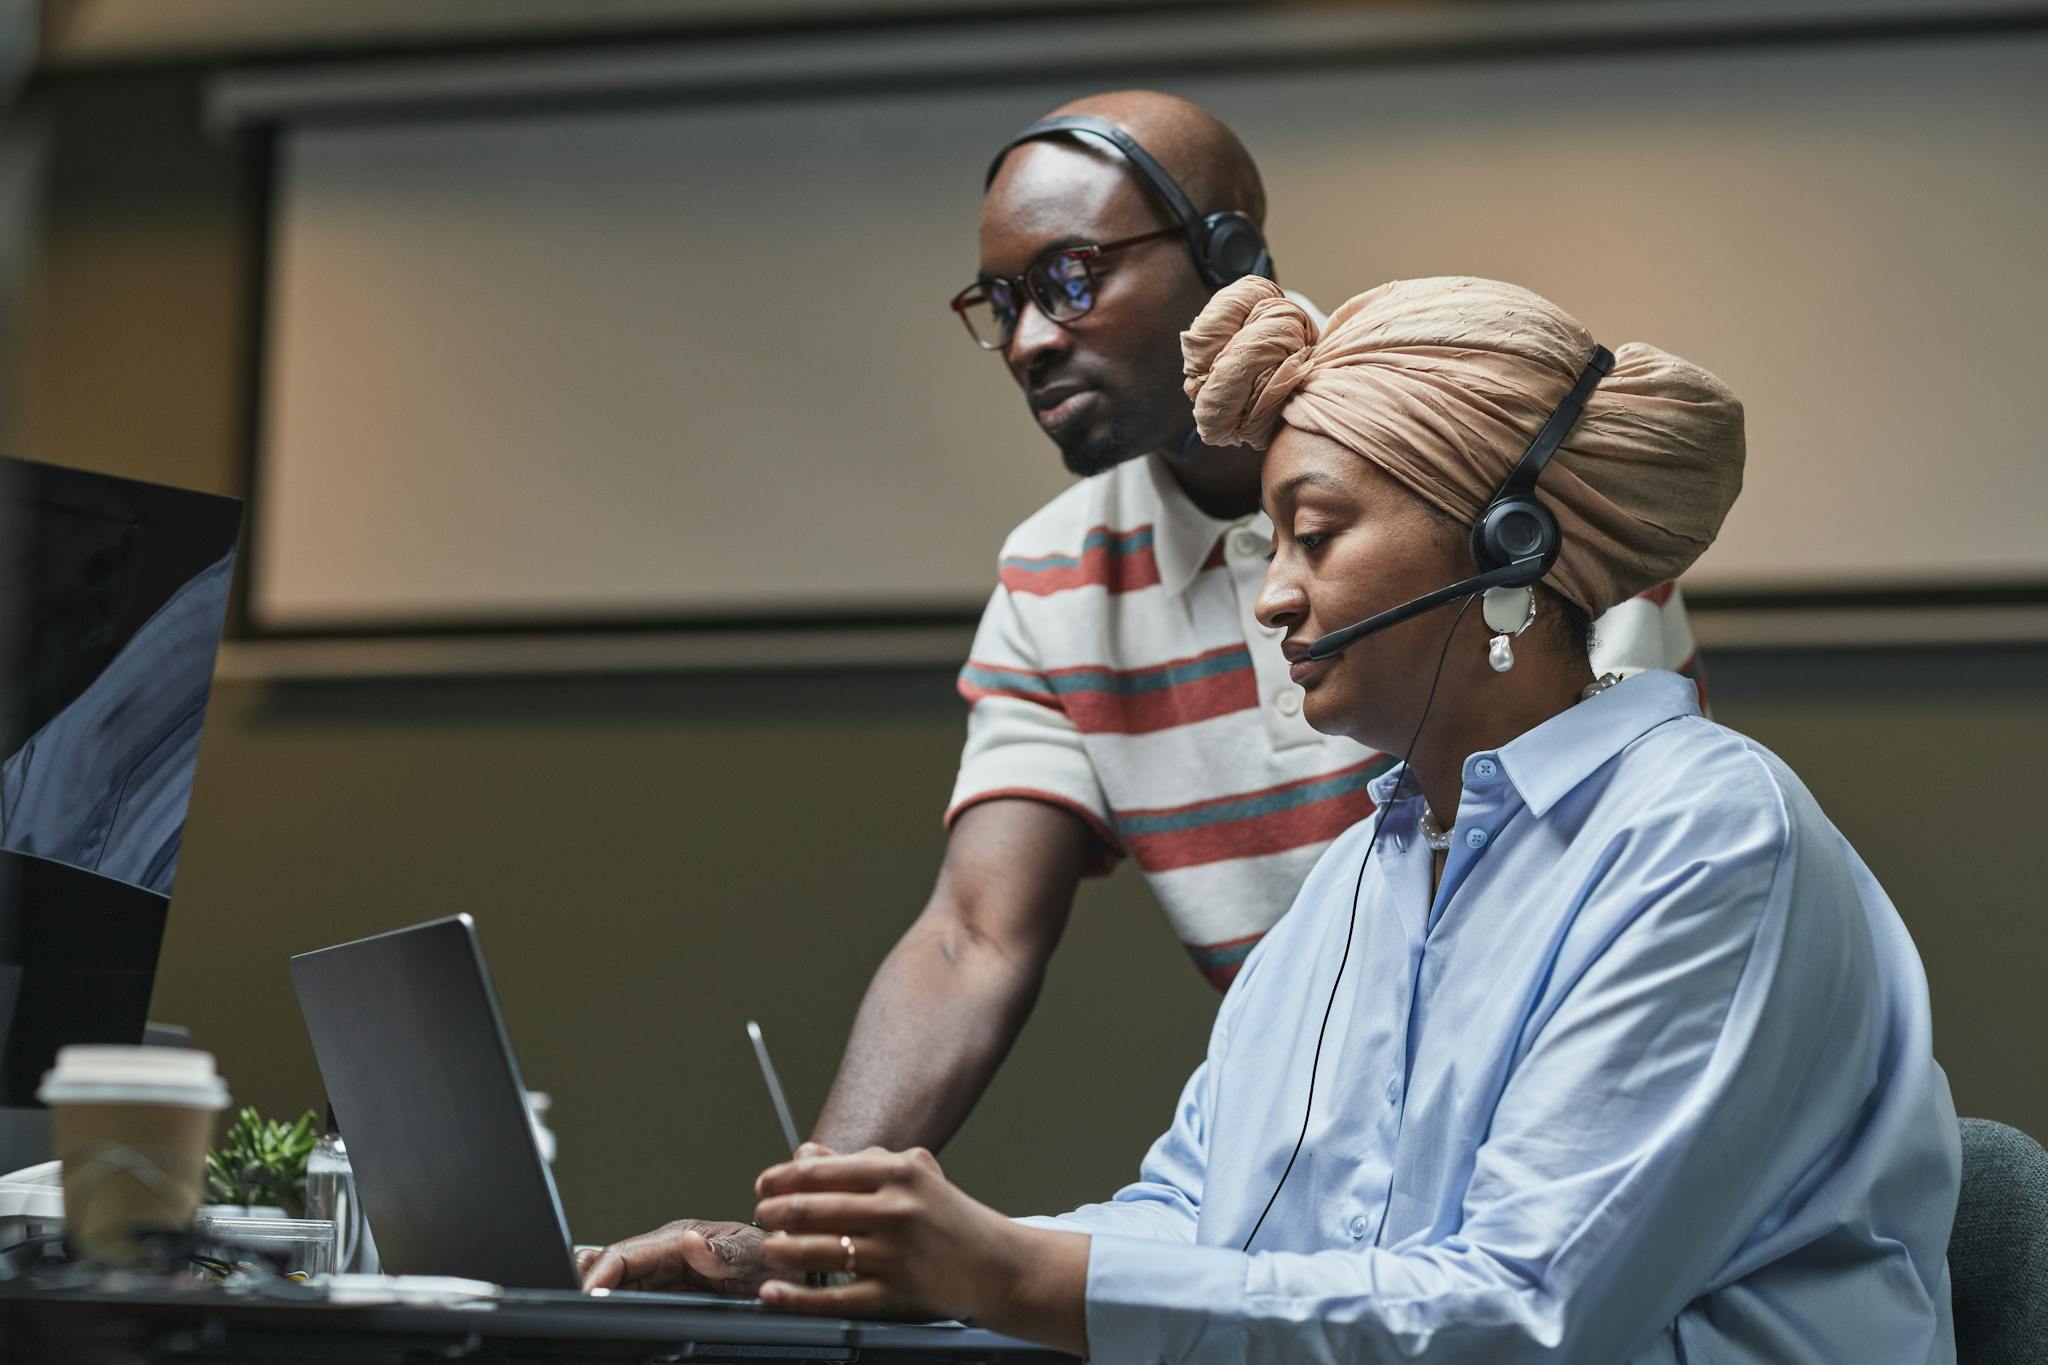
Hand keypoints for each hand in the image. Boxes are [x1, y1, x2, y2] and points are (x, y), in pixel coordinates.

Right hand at [576, 1219, 767, 1294]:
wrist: (792, 1270)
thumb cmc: (775, 1256)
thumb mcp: (757, 1255)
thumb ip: (725, 1251)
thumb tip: (689, 1242)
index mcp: (681, 1238)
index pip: (626, 1254)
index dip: (600, 1274)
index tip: (585, 1296)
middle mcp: (668, 1251)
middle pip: (612, 1267)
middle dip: (587, 1282)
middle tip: (570, 1306)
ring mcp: (666, 1270)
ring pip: (617, 1281)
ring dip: (597, 1292)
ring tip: (577, 1308)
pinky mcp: (669, 1288)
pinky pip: (632, 1293)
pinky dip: (611, 1299)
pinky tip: (598, 1308)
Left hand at [752, 1141, 1082, 1339]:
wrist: (998, 1265)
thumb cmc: (949, 1217)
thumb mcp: (913, 1175)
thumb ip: (859, 1162)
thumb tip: (803, 1154)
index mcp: (899, 1173)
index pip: (823, 1170)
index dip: (782, 1178)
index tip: (764, 1185)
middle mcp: (896, 1210)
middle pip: (811, 1209)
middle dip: (774, 1213)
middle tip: (762, 1216)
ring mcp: (893, 1255)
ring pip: (815, 1252)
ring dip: (779, 1250)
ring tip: (768, 1248)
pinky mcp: (893, 1296)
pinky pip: (832, 1298)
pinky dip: (795, 1297)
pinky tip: (773, 1292)